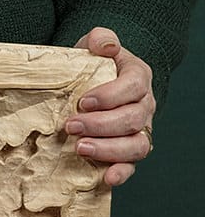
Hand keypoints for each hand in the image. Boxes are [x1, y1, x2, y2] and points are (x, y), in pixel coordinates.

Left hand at [65, 27, 155, 186]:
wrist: (92, 80)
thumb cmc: (93, 62)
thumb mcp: (94, 44)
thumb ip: (101, 38)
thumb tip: (105, 45)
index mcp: (138, 77)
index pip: (133, 86)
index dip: (110, 96)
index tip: (82, 101)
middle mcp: (145, 105)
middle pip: (132, 119)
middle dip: (100, 125)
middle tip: (71, 126)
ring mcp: (140, 129)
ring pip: (137, 145)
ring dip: (108, 150)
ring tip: (80, 148)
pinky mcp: (129, 149)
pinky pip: (133, 165)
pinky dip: (121, 173)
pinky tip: (105, 178)